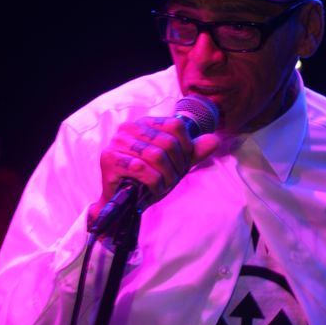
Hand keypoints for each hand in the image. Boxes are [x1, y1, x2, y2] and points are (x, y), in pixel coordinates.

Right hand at [90, 115, 219, 219]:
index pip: (176, 125)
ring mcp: (117, 142)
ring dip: (166, 176)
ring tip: (165, 185)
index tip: (183, 164)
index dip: (186, 147)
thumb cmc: (146, 179)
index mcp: (145, 123)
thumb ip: (193, 151)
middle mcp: (129, 128)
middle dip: (177, 165)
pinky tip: (153, 189)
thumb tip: (215, 140)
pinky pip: (142, 169)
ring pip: (156, 156)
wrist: (121, 201)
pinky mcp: (110, 159)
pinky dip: (153, 183)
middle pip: (168, 142)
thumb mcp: (173, 164)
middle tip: (174, 180)